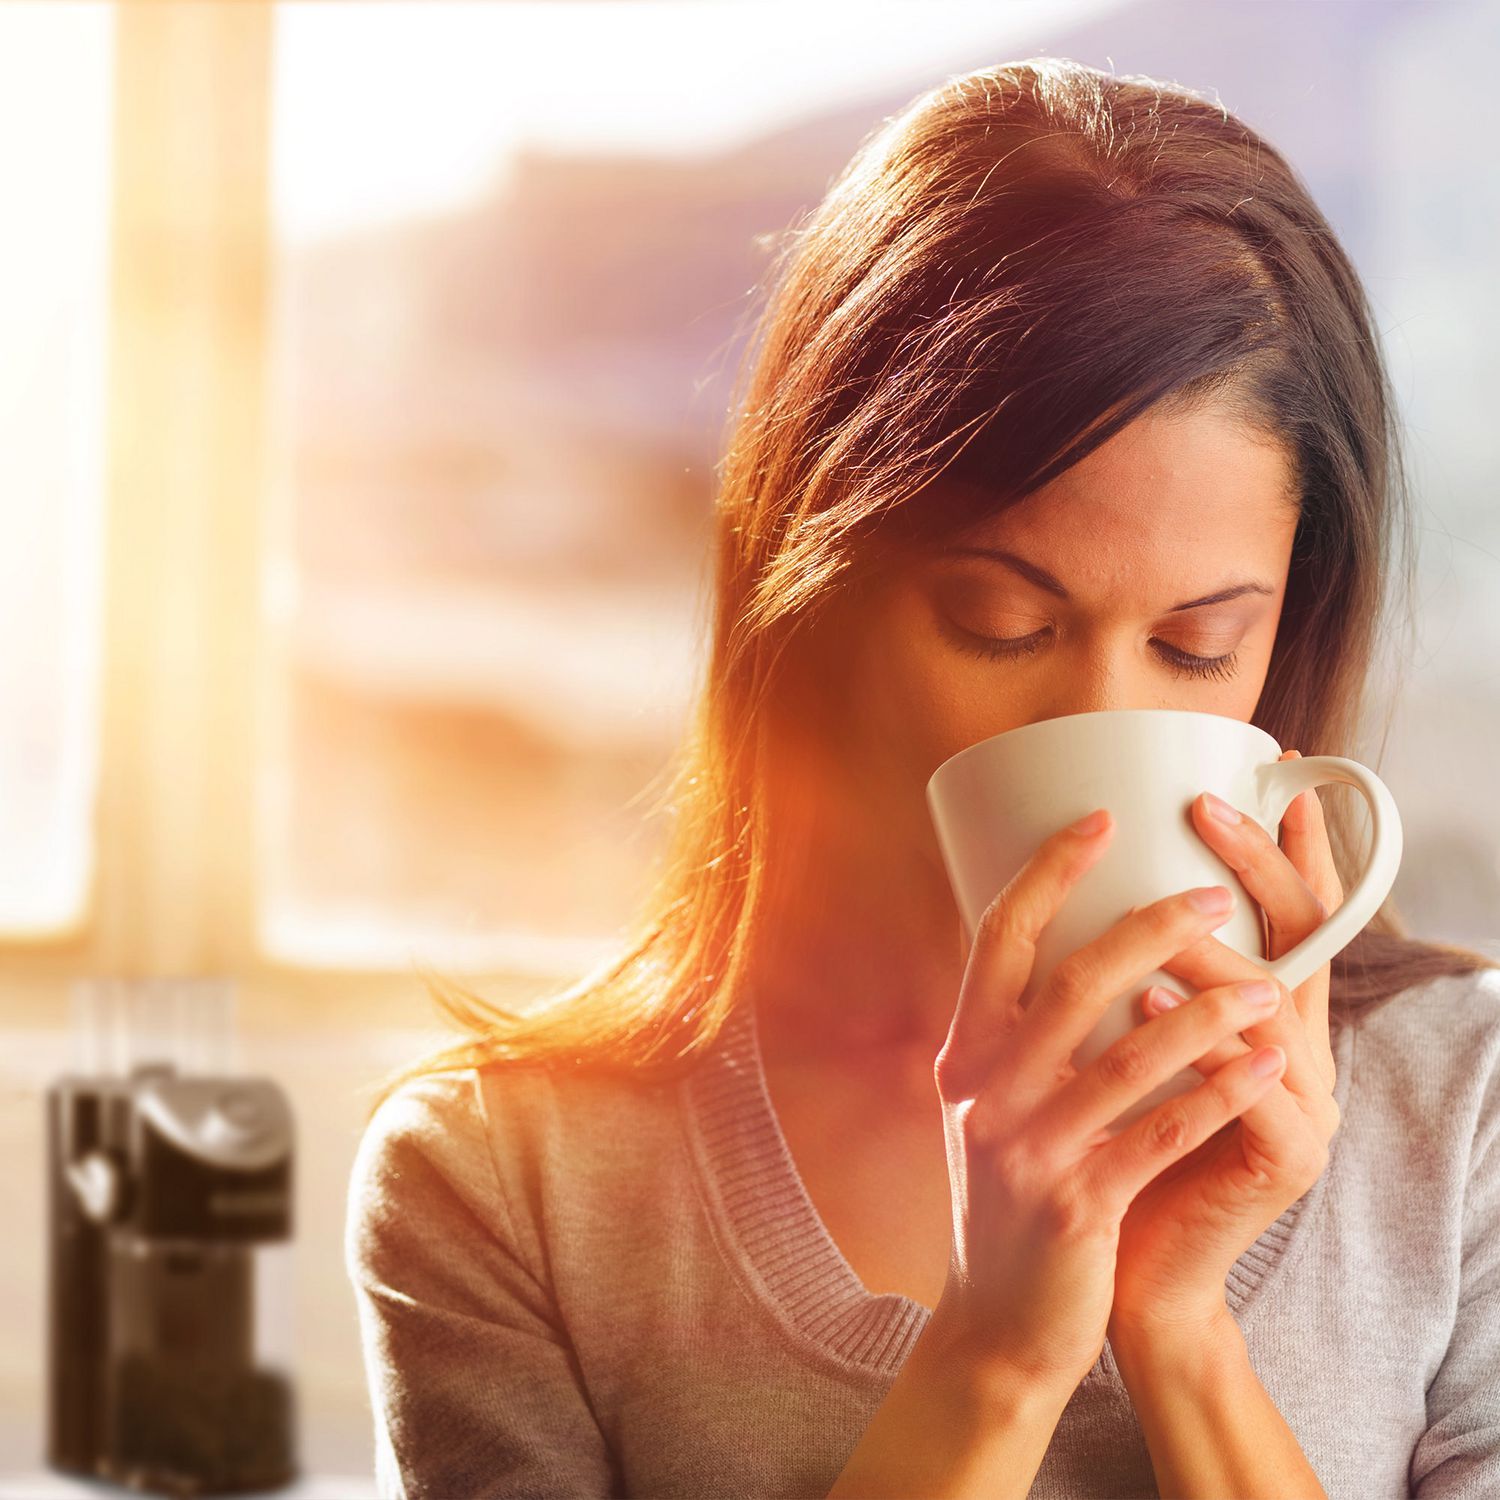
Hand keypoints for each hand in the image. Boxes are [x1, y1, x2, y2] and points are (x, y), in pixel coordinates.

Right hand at [929, 806, 1298, 1395]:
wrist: (995, 1324)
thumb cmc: (1006, 1200)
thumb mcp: (986, 1106)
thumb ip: (1011, 1034)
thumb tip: (1063, 943)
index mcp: (963, 1051)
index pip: (998, 936)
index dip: (1048, 872)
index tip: (1100, 821)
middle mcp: (983, 1088)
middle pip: (1071, 981)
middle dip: (1151, 929)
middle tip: (1216, 896)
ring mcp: (1025, 1148)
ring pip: (1126, 1056)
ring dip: (1206, 1013)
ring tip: (1268, 987)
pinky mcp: (1074, 1205)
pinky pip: (1158, 1134)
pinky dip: (1215, 1095)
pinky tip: (1263, 1066)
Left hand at [1106, 749, 1344, 1342]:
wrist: (1120, 1276)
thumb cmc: (1107, 1148)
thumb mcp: (1112, 1048)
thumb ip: (1114, 980)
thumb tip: (1055, 889)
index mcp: (1262, 1021)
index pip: (1294, 915)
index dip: (1290, 845)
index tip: (1279, 770)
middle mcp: (1295, 1053)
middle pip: (1304, 938)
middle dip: (1259, 865)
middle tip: (1210, 807)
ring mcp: (1300, 1109)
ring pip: (1272, 1009)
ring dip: (1212, 952)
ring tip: (1161, 907)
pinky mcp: (1280, 1164)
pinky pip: (1248, 1094)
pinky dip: (1194, 1044)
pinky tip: (1143, 1003)